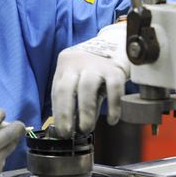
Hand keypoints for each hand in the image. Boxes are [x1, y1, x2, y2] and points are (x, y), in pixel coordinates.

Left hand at [51, 22, 129, 136]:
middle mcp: (79, 62)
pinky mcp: (116, 69)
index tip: (61, 131)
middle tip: (69, 133)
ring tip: (87, 128)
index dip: (59, 113)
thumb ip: (73, 97)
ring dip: (86, 112)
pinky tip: (111, 120)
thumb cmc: (93, 66)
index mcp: (66, 64)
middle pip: (67, 88)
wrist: (117, 43)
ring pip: (87, 88)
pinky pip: (114, 89)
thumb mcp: (79, 77)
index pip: (57, 91)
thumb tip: (68, 125)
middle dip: (66, 113)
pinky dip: (113, 107)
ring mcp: (97, 64)